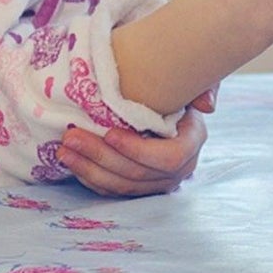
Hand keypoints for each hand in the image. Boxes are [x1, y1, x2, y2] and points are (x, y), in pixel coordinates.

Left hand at [57, 87, 214, 196]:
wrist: (164, 101)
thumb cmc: (177, 88)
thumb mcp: (194, 83)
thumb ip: (204, 89)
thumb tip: (207, 106)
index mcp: (192, 142)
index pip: (169, 158)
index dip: (138, 150)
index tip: (110, 133)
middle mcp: (179, 169)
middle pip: (137, 173)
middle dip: (101, 156)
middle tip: (72, 136)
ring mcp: (157, 182)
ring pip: (121, 185)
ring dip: (89, 168)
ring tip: (65, 149)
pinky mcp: (138, 187)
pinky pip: (111, 189)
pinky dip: (89, 177)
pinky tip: (71, 161)